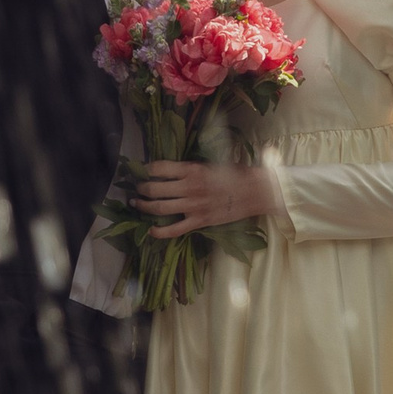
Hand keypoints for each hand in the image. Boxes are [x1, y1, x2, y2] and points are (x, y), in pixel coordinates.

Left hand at [133, 158, 277, 235]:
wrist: (256, 191)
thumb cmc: (236, 174)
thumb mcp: (212, 162)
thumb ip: (192, 167)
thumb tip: (172, 168)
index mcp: (192, 169)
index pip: (158, 168)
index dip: (146, 169)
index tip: (141, 170)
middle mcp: (189, 187)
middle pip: (154, 188)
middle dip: (141, 188)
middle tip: (137, 188)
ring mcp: (193, 206)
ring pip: (159, 208)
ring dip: (143, 206)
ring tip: (137, 203)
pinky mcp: (199, 222)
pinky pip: (174, 230)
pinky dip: (159, 232)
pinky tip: (151, 229)